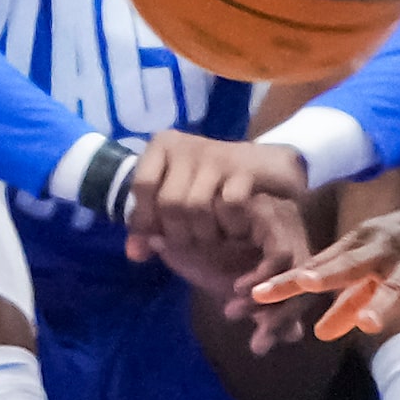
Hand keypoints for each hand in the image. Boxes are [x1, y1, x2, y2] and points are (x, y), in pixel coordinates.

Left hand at [124, 132, 312, 312]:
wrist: (265, 166)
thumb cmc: (209, 185)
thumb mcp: (174, 199)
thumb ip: (150, 226)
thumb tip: (134, 254)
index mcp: (163, 145)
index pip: (142, 185)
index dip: (146, 218)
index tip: (158, 237)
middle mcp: (187, 145)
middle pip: (170, 202)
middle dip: (179, 233)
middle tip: (192, 243)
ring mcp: (217, 154)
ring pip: (197, 206)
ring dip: (205, 234)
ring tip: (212, 239)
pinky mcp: (245, 168)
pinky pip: (229, 205)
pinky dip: (230, 226)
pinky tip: (234, 231)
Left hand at [253, 196, 399, 364]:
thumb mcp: (379, 265)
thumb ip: (349, 300)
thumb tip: (318, 332)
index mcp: (363, 242)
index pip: (321, 264)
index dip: (290, 280)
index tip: (255, 294)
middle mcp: (386, 248)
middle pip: (351, 264)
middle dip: (325, 274)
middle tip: (300, 284)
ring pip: (396, 285)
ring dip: (382, 303)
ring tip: (367, 324)